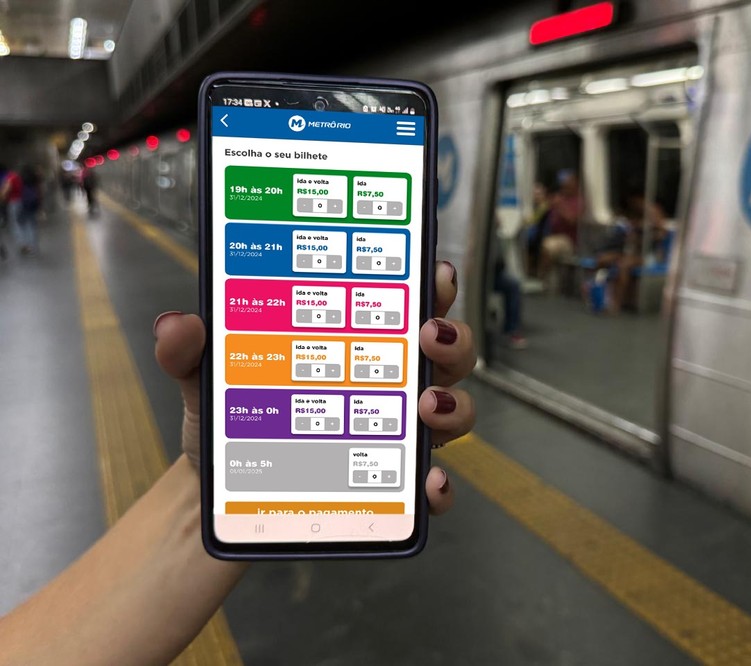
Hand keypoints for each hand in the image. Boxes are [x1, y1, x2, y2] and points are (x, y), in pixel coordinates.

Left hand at [153, 260, 474, 515]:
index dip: (430, 282)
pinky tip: (428, 483)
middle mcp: (386, 383)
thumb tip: (176, 326)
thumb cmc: (229, 422)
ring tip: (425, 404)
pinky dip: (439, 484)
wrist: (219, 494)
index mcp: (353, 343)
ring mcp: (395, 434)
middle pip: (446, 352)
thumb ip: (191, 350)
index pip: (403, 303)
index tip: (432, 269)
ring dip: (453, 404)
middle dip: (452, 336)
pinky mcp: (392, 486)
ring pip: (453, 411)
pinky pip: (431, 485)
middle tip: (428, 332)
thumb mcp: (206, 378)